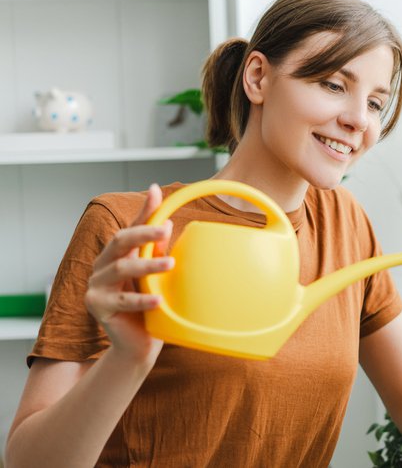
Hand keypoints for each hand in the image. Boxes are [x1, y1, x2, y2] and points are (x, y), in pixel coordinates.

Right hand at [84, 184, 173, 363]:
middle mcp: (103, 265)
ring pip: (122, 269)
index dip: (144, 211)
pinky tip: (160, 299)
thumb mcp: (156, 276)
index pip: (131, 228)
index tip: (157, 191)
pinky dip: (142, 299)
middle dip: (143, 233)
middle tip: (165, 230)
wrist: (138, 343)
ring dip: (147, 265)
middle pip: (120, 242)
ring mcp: (96, 285)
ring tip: (170, 263)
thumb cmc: (150, 305)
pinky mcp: (97, 306)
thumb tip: (167, 221)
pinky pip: (123, 301)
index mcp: (117, 254)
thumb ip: (157, 251)